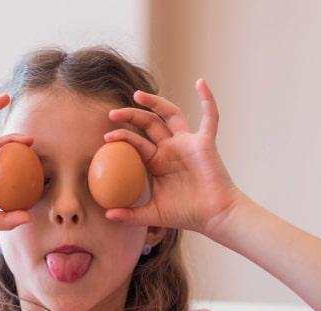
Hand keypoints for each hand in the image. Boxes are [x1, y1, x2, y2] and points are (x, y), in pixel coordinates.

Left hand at [103, 79, 244, 235]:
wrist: (214, 218)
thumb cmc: (186, 214)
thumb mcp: (152, 215)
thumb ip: (130, 215)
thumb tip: (106, 215)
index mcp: (157, 162)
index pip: (136, 142)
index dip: (122, 137)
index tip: (106, 138)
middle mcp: (171, 148)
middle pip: (149, 123)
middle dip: (130, 115)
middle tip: (112, 114)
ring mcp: (188, 143)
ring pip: (171, 114)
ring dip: (155, 102)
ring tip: (137, 95)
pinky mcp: (205, 142)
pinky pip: (210, 118)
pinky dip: (208, 99)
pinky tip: (200, 82)